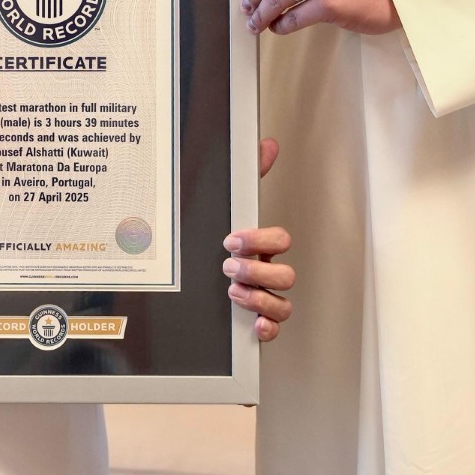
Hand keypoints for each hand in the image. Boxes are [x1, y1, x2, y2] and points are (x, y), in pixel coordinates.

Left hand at [223, 138, 293, 340]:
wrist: (189, 274)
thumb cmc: (216, 240)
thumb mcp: (228, 206)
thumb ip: (248, 176)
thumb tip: (266, 146)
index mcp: (263, 247)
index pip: (281, 240)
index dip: (261, 240)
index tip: (232, 239)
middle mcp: (268, 273)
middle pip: (286, 275)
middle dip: (257, 271)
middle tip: (229, 266)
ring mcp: (265, 298)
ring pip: (283, 303)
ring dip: (258, 297)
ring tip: (232, 290)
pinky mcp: (256, 321)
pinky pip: (275, 329)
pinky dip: (268, 328)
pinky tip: (254, 324)